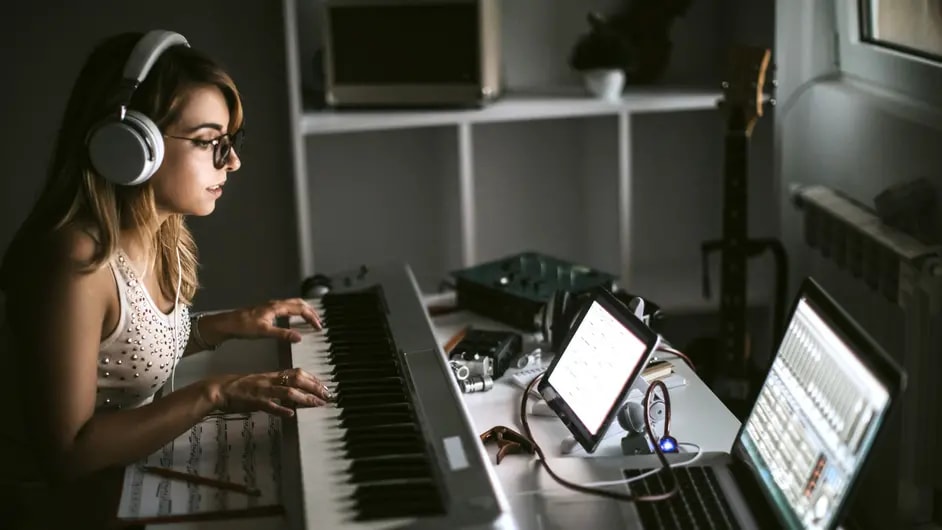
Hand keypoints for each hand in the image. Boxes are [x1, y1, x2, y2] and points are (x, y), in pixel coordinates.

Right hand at [209, 368, 332, 416]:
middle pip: (297, 379)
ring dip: (304, 398)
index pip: (297, 373)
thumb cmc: (241, 387)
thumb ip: (278, 387)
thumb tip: (294, 395)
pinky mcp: (254, 402)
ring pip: (287, 391)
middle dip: (314, 386)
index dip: (313, 379)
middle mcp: (270, 381)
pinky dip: (280, 409)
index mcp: (272, 375)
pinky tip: (290, 413)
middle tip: (327, 395)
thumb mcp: (262, 383)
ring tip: (317, 403)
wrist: (220, 389)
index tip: (324, 386)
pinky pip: (269, 405)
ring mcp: (263, 391)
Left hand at [225, 298, 322, 342]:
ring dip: (303, 310)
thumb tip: (300, 337)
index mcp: (277, 307)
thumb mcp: (264, 332)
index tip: (318, 327)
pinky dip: (295, 312)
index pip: (300, 309)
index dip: (312, 317)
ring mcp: (270, 306)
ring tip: (310, 319)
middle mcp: (275, 304)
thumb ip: (283, 334)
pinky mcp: (266, 311)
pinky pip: (286, 308)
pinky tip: (293, 320)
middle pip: (299, 303)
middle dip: (311, 311)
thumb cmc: (242, 326)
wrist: (226, 324)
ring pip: (292, 304)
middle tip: (319, 322)